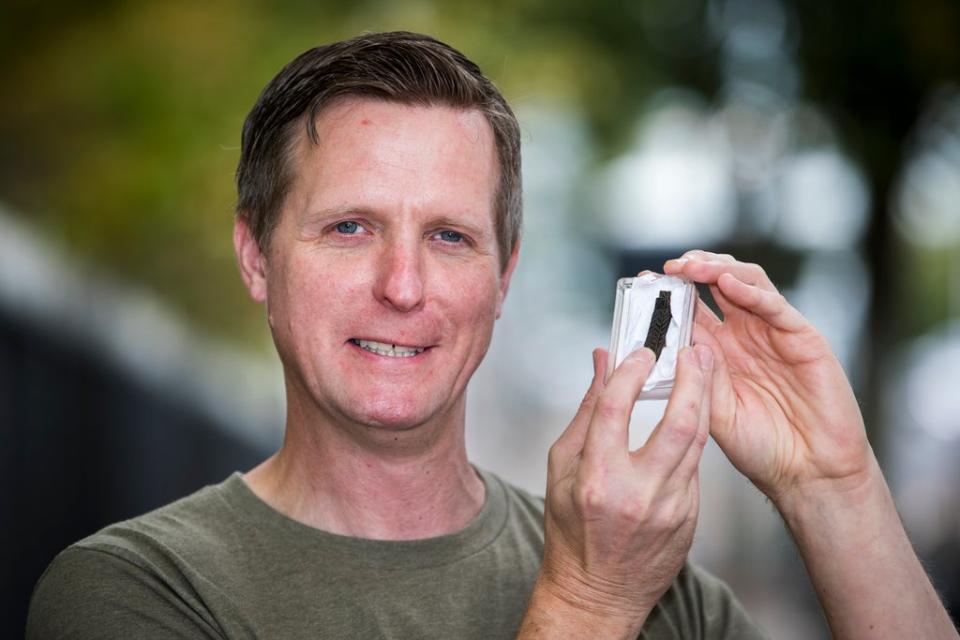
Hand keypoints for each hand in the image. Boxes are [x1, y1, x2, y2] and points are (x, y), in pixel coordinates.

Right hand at [531, 344, 713, 634]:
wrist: (598, 592)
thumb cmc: (573, 530)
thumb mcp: (561, 468)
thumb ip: (585, 412)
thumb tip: (601, 365)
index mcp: (596, 479)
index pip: (614, 410)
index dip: (629, 374)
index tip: (639, 354)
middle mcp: (637, 494)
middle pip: (678, 423)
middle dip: (692, 380)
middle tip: (694, 353)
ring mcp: (670, 510)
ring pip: (696, 443)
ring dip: (701, 402)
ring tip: (700, 374)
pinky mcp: (689, 519)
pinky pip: (694, 469)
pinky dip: (691, 440)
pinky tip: (689, 421)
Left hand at [664, 251, 871, 503]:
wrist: (808, 473)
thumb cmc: (761, 448)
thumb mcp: (714, 411)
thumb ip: (696, 376)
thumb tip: (670, 342)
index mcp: (720, 351)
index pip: (692, 308)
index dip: (670, 292)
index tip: (644, 283)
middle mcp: (746, 336)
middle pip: (718, 285)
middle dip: (692, 269)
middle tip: (668, 268)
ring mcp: (774, 334)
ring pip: (747, 283)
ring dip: (717, 269)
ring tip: (692, 267)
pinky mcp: (803, 339)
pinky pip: (776, 307)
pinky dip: (750, 291)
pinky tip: (727, 283)